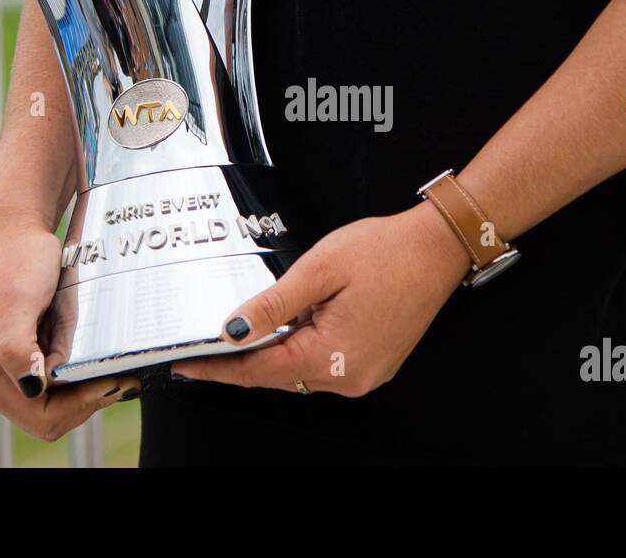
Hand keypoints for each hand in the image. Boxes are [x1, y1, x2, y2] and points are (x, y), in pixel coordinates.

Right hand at [0, 207, 140, 440]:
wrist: (14, 233)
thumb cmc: (16, 257)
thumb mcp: (18, 295)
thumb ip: (16, 344)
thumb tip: (29, 384)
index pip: (39, 416)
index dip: (79, 405)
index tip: (113, 381)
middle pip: (46, 418)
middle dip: (84, 400)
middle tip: (120, 374)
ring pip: (51, 408)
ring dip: (82, 390)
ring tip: (108, 364)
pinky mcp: (13, 367)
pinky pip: (51, 391)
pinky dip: (75, 381)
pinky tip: (93, 361)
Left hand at [171, 201, 470, 395]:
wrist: (438, 248)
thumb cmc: (386, 252)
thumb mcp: (318, 271)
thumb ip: (272, 306)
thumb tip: (233, 332)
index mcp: (331, 356)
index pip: (259, 373)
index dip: (219, 370)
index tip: (187, 367)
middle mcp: (349, 376)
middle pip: (279, 376)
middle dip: (245, 360)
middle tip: (208, 344)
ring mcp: (366, 373)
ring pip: (302, 371)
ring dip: (278, 351)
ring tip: (261, 321)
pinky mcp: (376, 363)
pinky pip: (326, 364)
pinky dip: (304, 349)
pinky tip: (299, 323)